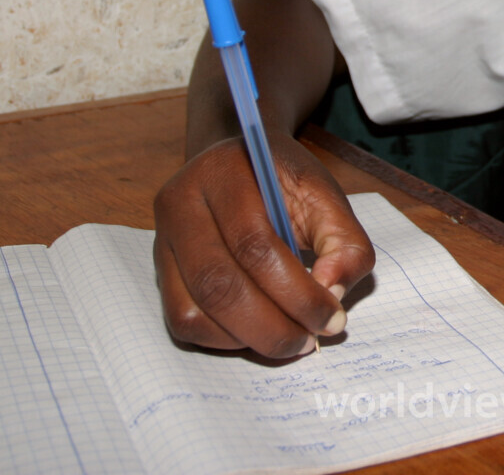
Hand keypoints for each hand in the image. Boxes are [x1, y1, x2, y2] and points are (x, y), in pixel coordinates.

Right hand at [153, 135, 374, 357]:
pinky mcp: (160, 272)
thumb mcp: (325, 195)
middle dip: (272, 325)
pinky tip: (258, 331)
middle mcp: (180, 205)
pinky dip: (224, 340)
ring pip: (195, 311)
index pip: (254, 245)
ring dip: (249, 339)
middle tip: (311, 339)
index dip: (297, 292)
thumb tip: (332, 293)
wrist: (240, 164)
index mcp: (222, 173)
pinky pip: (184, 322)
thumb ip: (344, 241)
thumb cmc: (283, 183)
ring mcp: (162, 241)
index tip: (333, 318)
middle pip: (218, 284)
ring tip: (291, 339)